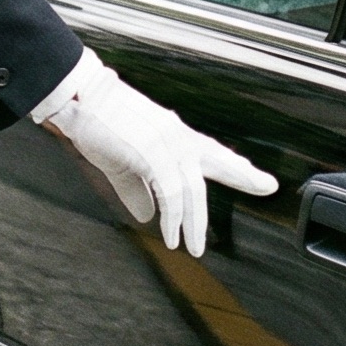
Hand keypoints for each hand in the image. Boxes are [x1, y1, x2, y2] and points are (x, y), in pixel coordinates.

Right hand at [34, 50, 275, 257]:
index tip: (262, 177)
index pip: (213, 152)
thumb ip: (138, 189)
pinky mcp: (152, 152)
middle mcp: (177, 136)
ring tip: (193, 246)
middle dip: (244, 175)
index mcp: (173, 135)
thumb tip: (148, 214)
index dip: (237, 166)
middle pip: (217, 160)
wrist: (79, 99)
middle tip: (266, 186)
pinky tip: (170, 234)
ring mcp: (167, 142)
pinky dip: (173, 218)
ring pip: (193, 189)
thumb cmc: (98, 124)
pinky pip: (171, 193)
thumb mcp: (121, 162)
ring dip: (194, 223)